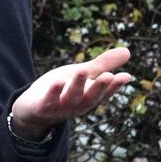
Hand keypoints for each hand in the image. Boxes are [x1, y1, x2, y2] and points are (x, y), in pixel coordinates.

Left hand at [10, 46, 133, 137]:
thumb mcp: (83, 75)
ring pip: (69, 98)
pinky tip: (56, 82)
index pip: (104, 93)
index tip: (126, 76)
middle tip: (108, 75)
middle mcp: (76, 106)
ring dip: (76, 86)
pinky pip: (47, 103)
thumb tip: (128, 51)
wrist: (32, 110)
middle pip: (89, 98)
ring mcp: (59, 109)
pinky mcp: (41, 108)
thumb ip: (102, 65)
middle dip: (98, 87)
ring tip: (82, 70)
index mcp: (88, 98)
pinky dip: (52, 94)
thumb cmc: (62, 90)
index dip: (114, 86)